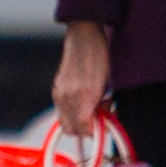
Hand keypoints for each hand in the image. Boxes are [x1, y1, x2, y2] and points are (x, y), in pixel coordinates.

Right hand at [54, 21, 112, 140]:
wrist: (84, 34)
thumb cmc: (100, 55)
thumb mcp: (107, 83)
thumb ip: (103, 105)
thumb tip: (104, 122)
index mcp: (81, 95)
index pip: (83, 128)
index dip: (97, 131)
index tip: (108, 124)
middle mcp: (65, 96)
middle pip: (72, 129)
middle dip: (88, 129)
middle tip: (103, 117)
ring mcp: (59, 92)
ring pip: (66, 122)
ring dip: (81, 121)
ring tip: (96, 107)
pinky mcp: (57, 88)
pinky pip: (63, 110)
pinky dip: (74, 112)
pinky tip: (87, 100)